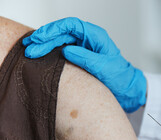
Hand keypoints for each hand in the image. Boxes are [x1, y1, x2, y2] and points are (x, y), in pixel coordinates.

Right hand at [23, 17, 145, 112]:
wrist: (127, 91)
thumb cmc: (120, 78)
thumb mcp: (103, 68)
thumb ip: (85, 57)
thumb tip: (65, 50)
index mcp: (95, 36)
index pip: (71, 26)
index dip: (54, 29)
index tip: (40, 38)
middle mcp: (88, 40)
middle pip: (62, 34)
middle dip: (45, 39)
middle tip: (30, 48)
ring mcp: (83, 49)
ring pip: (60, 42)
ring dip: (45, 47)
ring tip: (29, 52)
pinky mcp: (80, 58)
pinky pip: (62, 52)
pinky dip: (51, 54)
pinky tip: (41, 58)